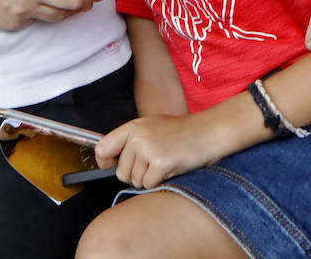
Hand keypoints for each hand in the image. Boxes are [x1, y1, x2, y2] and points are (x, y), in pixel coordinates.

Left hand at [94, 114, 220, 188]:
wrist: (207, 132)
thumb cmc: (180, 133)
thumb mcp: (150, 128)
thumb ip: (130, 141)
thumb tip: (107, 160)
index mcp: (132, 127)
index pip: (102, 148)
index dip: (104, 161)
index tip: (110, 165)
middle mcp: (137, 137)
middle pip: (120, 171)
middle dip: (135, 174)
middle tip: (152, 163)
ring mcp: (149, 149)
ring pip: (135, 180)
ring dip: (148, 178)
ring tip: (163, 162)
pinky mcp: (160, 163)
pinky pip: (149, 184)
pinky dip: (159, 182)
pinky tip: (170, 168)